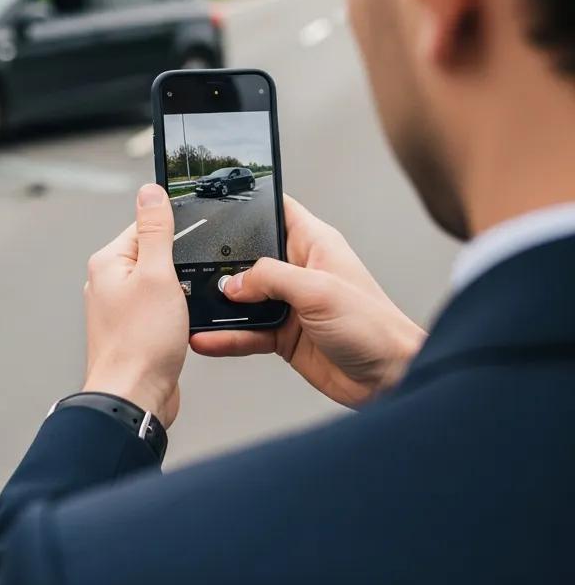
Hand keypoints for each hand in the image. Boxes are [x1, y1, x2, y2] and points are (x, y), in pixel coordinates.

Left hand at [83, 183, 188, 427]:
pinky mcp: (135, 329)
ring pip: (162, 284)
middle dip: (179, 267)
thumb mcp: (157, 275)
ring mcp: (120, 308)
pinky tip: (181, 327)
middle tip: (185, 287)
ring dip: (180, 294)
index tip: (193, 245)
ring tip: (180, 312)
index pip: (145, 226)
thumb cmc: (140, 343)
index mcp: (108, 262)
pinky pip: (161, 310)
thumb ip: (156, 231)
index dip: (175, 234)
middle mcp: (109, 282)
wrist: (134, 398)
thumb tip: (151, 192)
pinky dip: (176, 314)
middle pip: (156, 255)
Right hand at [191, 196, 425, 407]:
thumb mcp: (318, 290)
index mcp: (314, 244)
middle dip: (221, 263)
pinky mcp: (283, 334)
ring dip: (220, 305)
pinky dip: (226, 335)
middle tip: (193, 267)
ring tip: (193, 307)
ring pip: (242, 298)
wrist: (390, 379)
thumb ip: (271, 279)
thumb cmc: (375, 327)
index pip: (276, 211)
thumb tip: (233, 283)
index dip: (249, 205)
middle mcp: (299, 270)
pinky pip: (245, 331)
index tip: (217, 204)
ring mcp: (289, 303)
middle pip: (249, 257)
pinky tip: (208, 339)